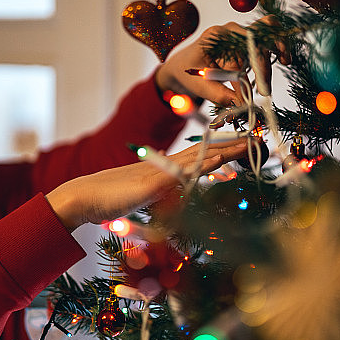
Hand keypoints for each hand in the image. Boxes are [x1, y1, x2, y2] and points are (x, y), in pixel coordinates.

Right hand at [45, 139, 247, 230]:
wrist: (82, 197)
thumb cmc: (110, 200)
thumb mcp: (143, 198)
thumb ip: (161, 195)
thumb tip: (177, 195)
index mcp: (163, 170)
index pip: (198, 157)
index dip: (221, 150)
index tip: (243, 146)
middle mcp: (163, 166)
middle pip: (203, 152)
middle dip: (230, 146)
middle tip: (257, 139)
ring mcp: (157, 173)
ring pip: (196, 157)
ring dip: (222, 151)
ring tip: (246, 144)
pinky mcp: (150, 183)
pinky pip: (180, 173)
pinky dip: (199, 166)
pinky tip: (216, 161)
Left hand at [154, 15, 289, 106]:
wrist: (183, 65)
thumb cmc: (188, 72)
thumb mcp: (198, 85)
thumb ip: (218, 94)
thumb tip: (240, 104)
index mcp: (216, 37)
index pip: (241, 52)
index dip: (250, 74)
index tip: (254, 95)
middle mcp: (231, 31)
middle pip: (258, 40)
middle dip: (264, 67)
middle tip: (265, 91)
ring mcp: (240, 35)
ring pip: (266, 37)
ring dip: (275, 53)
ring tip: (282, 66)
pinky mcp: (247, 43)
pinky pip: (267, 40)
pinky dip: (277, 47)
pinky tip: (284, 58)